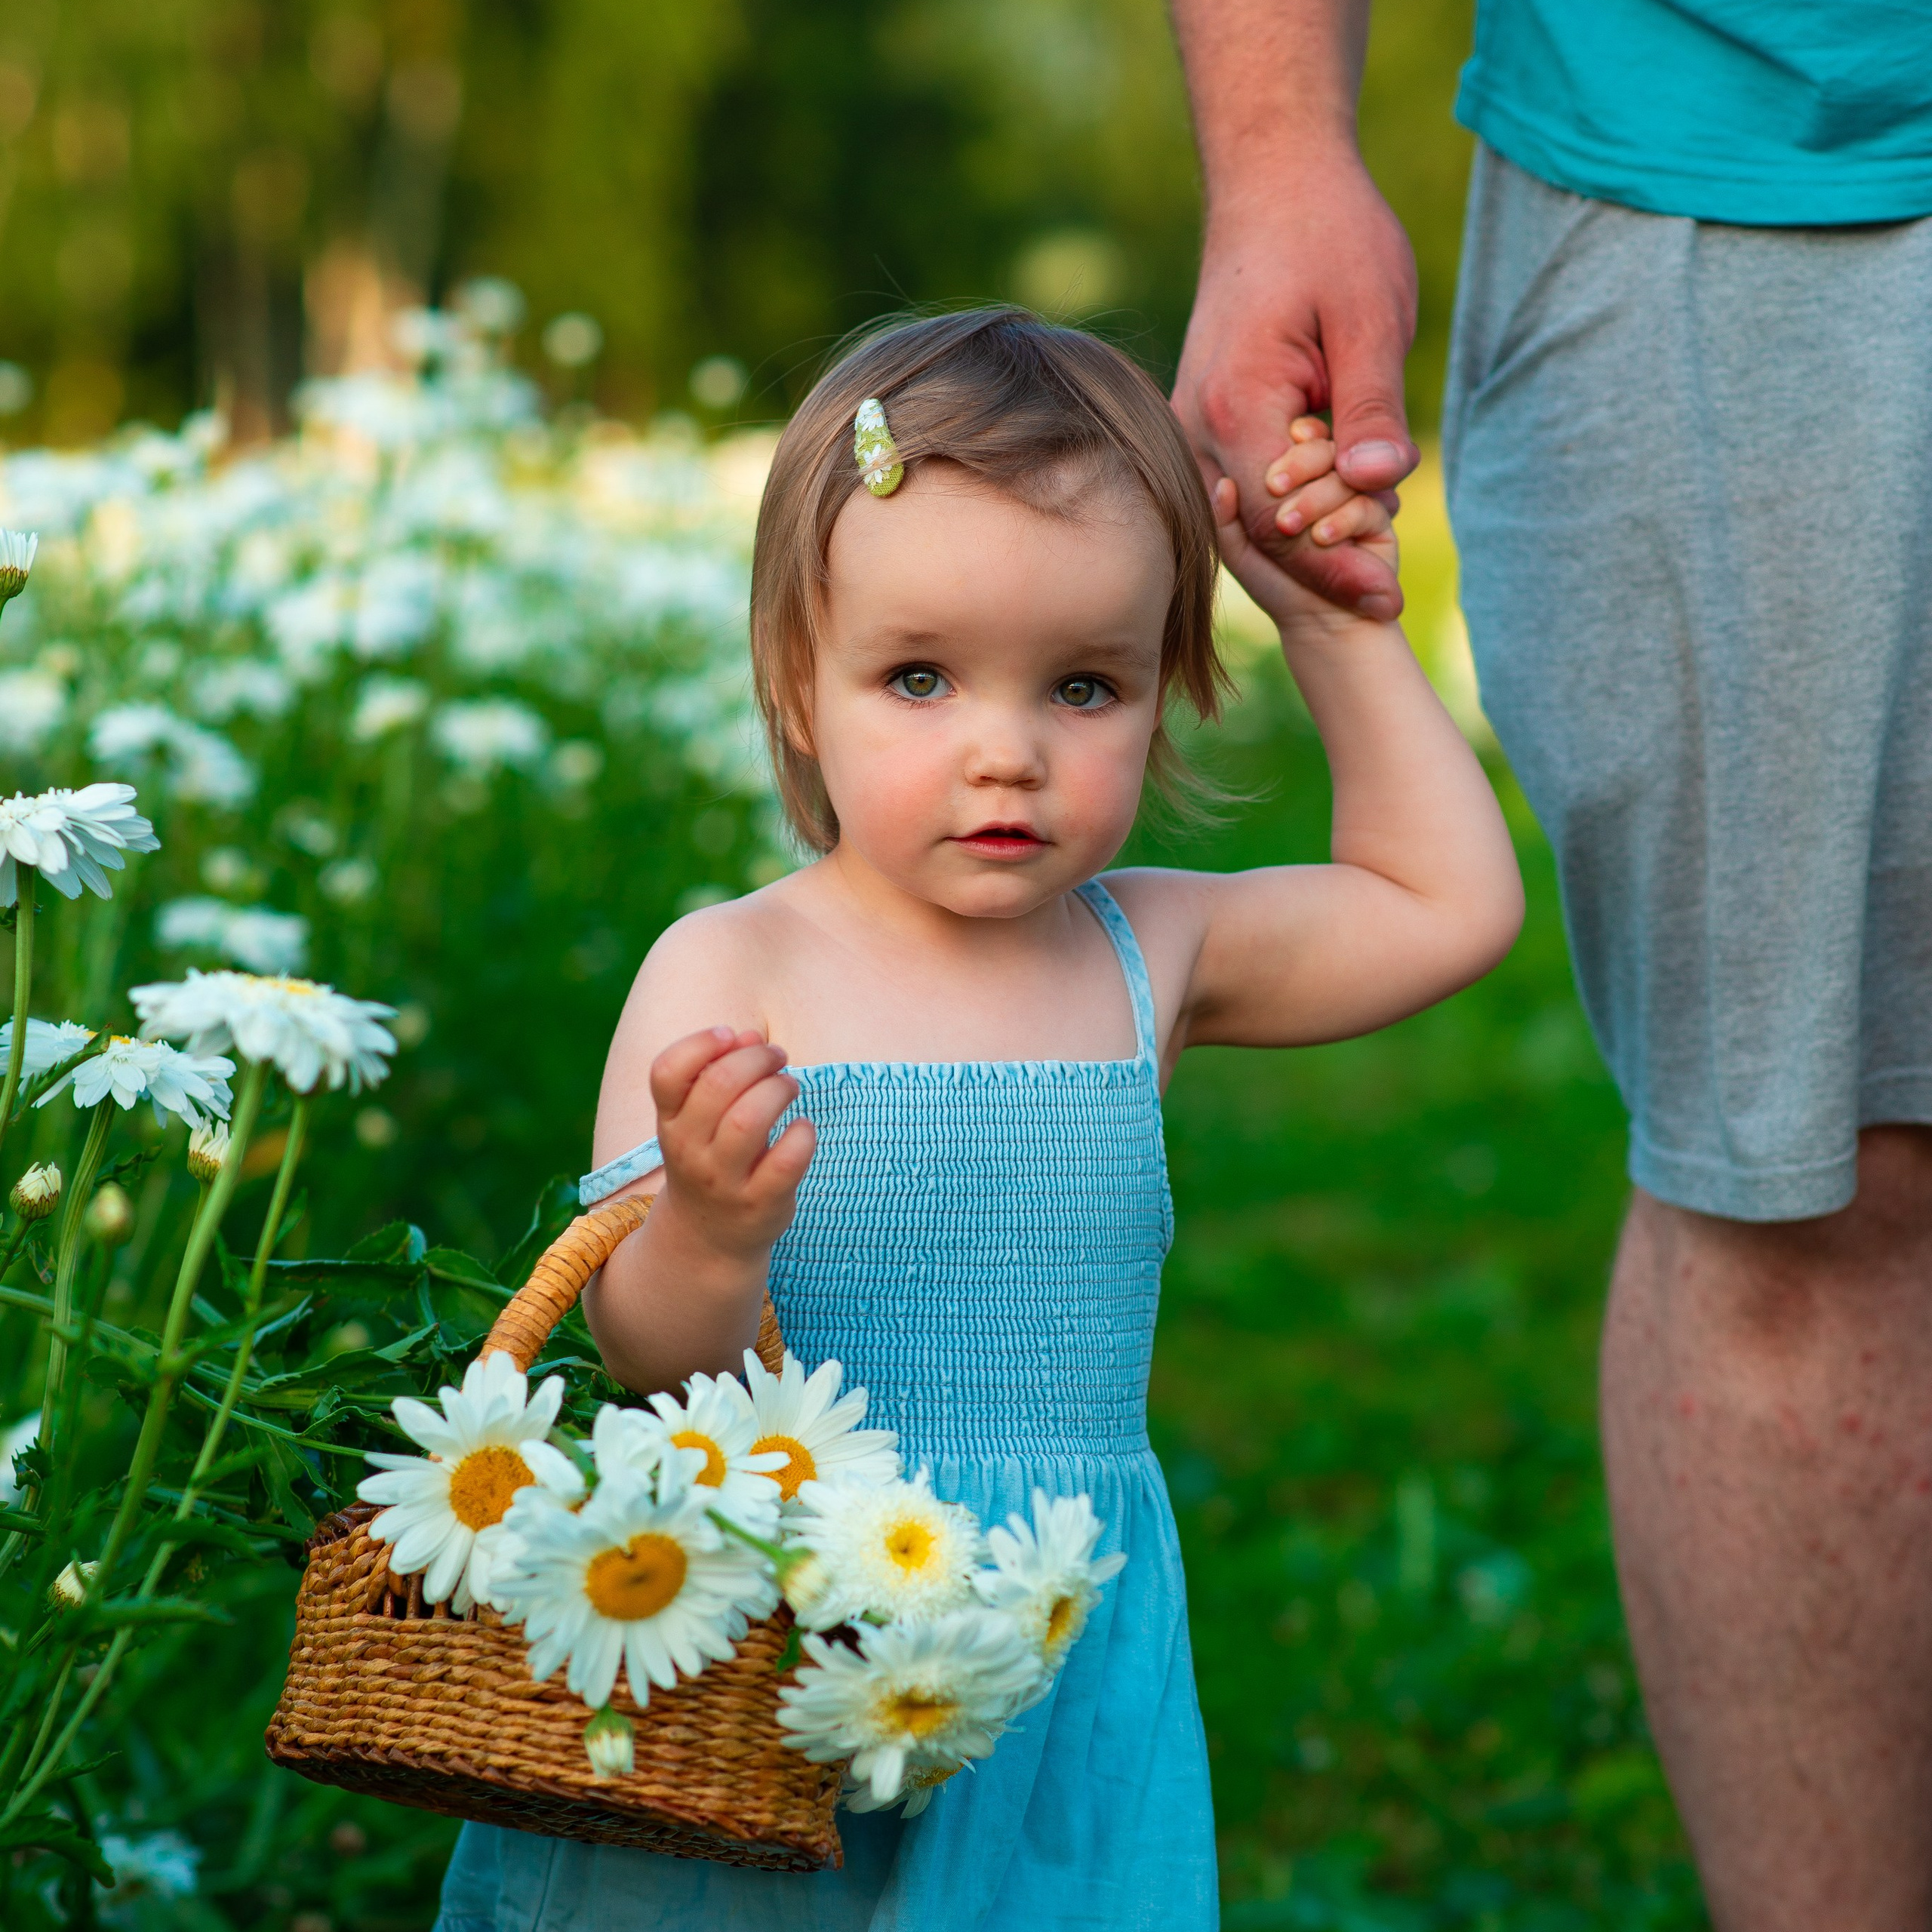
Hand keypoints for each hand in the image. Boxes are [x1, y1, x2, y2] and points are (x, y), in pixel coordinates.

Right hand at [650, 1025, 814, 1263]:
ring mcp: (723, 1181)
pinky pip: (786, 1160)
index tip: (730, 1035)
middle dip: (756, 1058)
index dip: (700, 1043)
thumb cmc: (710, 1159)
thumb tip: (748, 1037)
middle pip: (718, 1085)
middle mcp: (689, 1151)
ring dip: (778, 1090)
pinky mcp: (760, 1203)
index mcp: (669, 1122)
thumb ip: (716, 1074)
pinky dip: (803, 1135)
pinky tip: (802, 1129)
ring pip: (749, 1119)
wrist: (708, 1238)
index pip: (666, 1072)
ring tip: (789, 1087)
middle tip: (777, 1058)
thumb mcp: (697, 1121)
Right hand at [1171, 152, 1417, 621]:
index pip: (1280, 523)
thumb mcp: (1371, 317)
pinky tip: (1341, 512)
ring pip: (1246, 519)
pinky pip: (1243, 490)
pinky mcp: (1204, 422)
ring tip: (1373, 556)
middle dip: (1323, 567)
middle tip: (1390, 590)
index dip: (1336, 568)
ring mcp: (1191, 426)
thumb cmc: (1329, 236)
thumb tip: (1380, 487)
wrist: (1273, 183)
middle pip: (1257, 536)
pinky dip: (1291, 511)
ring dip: (1308, 542)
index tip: (1389, 598)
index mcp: (1235, 405)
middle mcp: (1195, 425)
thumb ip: (1372, 409)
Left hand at [1214, 418, 1395, 636]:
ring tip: (1290, 525)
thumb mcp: (1240, 549)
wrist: (1318, 620)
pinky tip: (1322, 537)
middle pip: (1322, 445)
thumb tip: (1223, 485)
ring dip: (1315, 498)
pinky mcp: (1379, 515)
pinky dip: (1343, 519)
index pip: (1293, 437)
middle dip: (1299, 463)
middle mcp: (1328, 475)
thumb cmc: (1274, 580)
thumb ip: (1226, 518)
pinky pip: (1366, 503)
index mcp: (1296, 472)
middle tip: (1274, 486)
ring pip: (1345, 471)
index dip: (1284, 443)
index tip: (1267, 468)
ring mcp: (1355, 491)